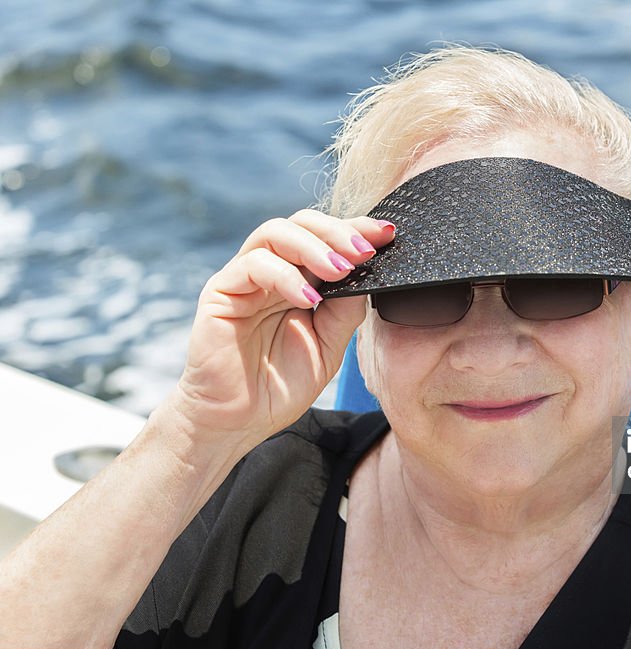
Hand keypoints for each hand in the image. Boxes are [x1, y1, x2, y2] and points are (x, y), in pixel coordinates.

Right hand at [171, 209, 393, 445]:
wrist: (238, 421)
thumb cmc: (280, 385)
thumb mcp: (328, 345)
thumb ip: (345, 311)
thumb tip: (367, 273)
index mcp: (299, 280)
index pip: (325, 240)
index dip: (355, 230)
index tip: (387, 233)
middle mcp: (271, 272)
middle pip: (301, 223)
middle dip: (338, 231)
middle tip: (365, 251)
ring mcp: (245, 279)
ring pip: (275, 232)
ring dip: (314, 247)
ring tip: (340, 271)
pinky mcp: (221, 292)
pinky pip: (253, 265)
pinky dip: (285, 276)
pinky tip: (307, 299)